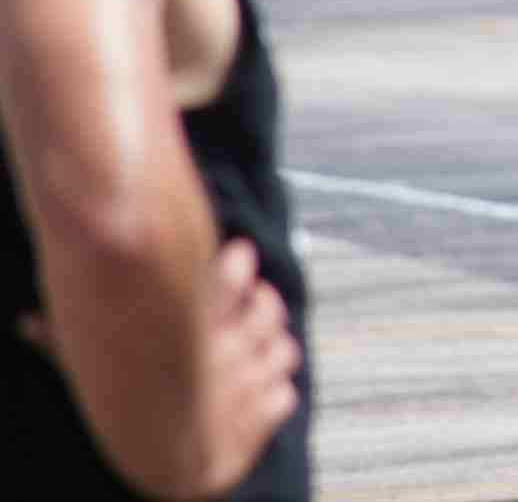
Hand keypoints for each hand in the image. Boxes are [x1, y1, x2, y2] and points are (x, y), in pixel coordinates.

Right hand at [25, 239, 302, 496]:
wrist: (153, 463)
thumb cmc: (114, 405)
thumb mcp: (89, 360)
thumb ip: (65, 338)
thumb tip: (27, 323)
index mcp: (197, 320)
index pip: (235, 271)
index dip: (239, 264)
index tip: (239, 258)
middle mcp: (229, 346)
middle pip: (267, 308)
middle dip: (262, 303)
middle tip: (253, 302)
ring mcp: (252, 379)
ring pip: (284, 347)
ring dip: (275, 343)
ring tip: (262, 343)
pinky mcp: (264, 413)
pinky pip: (285, 391)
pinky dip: (276, 389)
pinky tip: (260, 387)